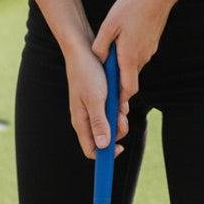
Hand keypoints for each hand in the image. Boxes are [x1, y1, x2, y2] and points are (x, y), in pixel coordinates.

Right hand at [65, 44, 127, 159]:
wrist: (83, 49)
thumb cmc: (87, 73)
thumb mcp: (95, 98)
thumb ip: (99, 122)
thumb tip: (104, 146)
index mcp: (81, 122)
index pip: (92, 150)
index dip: (106, 155)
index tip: (120, 147)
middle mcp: (86, 118)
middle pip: (105, 138)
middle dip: (117, 131)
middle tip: (123, 116)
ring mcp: (92, 108)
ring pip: (111, 123)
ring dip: (119, 116)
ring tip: (120, 101)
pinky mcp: (99, 99)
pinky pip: (112, 109)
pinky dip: (118, 104)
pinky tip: (119, 94)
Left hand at [91, 0, 175, 102]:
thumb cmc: (132, 7)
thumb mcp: (109, 24)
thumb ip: (101, 46)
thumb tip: (97, 61)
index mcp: (130, 57)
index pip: (128, 90)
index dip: (120, 100)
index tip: (111, 104)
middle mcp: (142, 57)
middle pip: (129, 79)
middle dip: (118, 82)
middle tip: (104, 79)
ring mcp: (149, 50)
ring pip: (134, 66)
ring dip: (123, 66)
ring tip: (110, 56)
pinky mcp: (152, 43)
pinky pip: (139, 55)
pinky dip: (129, 55)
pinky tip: (122, 41)